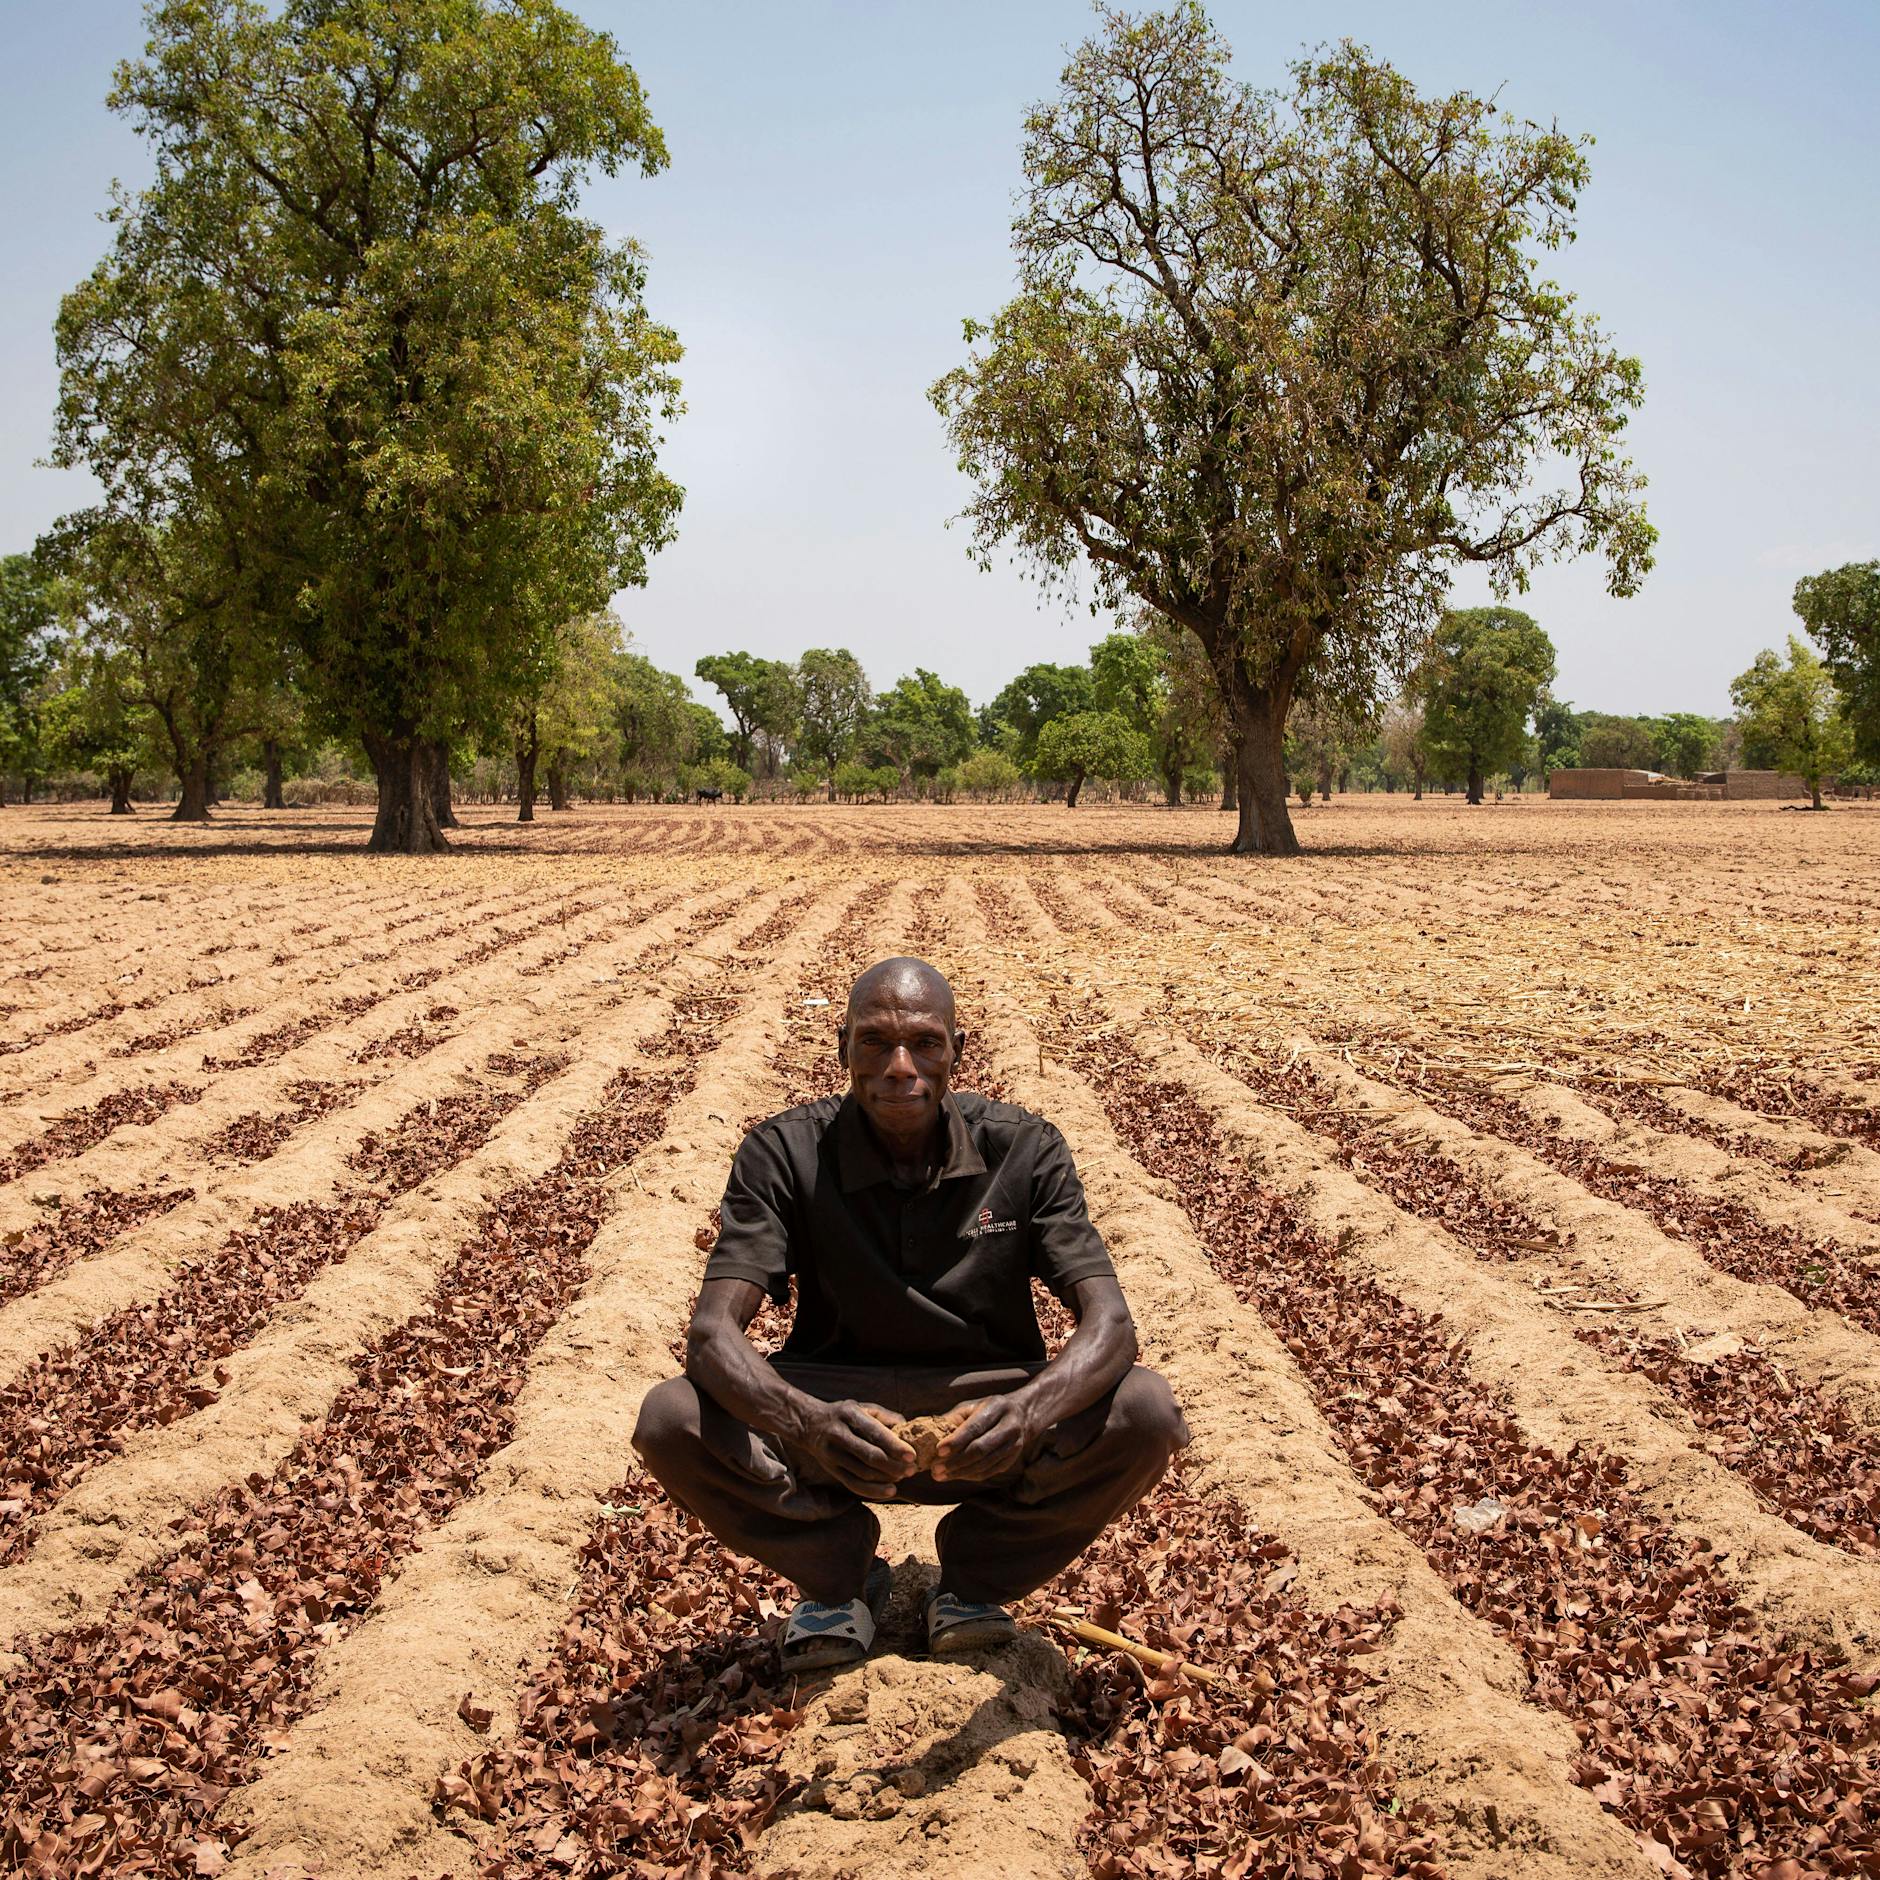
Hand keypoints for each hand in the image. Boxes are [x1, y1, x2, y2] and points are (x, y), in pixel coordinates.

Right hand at [793, 1398, 916, 1497]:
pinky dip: (873, 1491)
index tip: (912, 1455)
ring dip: (886, 1478)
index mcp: (849, 1414)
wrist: (809, 1424)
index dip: (894, 1446)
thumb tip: (907, 1427)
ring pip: (863, 1473)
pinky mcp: (831, 1469)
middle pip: (869, 1456)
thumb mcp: (862, 1407)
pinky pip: (854, 1485)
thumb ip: (885, 1416)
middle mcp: (839, 1434)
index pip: (875, 1433)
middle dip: (894, 1465)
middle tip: (912, 1470)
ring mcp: (833, 1454)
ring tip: (903, 1477)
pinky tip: (889, 1491)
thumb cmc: (844, 1414)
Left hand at [932, 1391, 1042, 1483]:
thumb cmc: (985, 1410)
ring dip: (960, 1472)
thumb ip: (951, 1420)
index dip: (956, 1441)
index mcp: (998, 1407)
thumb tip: (928, 1434)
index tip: (938, 1451)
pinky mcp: (1011, 1460)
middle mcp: (1010, 1426)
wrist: (1020, 1416)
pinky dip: (969, 1475)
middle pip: (981, 1449)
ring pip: (985, 1464)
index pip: (975, 1427)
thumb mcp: (970, 1407)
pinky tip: (954, 1475)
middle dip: (955, 1461)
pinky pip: (988, 1472)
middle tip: (935, 1469)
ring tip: (939, 1475)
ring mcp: (1014, 1445)